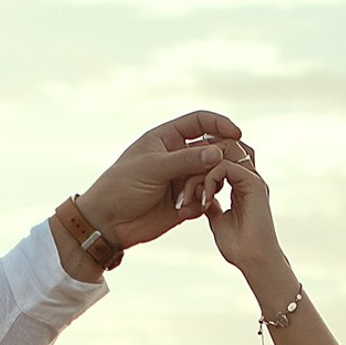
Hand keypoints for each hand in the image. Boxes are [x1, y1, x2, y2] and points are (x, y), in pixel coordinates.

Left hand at [74, 110, 250, 256]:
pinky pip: (203, 200)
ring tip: (196, 197)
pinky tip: (184, 212)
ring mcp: (181, 180)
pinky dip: (200, 205)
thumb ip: (186, 160)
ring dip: (209, 186)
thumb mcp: (153, 168)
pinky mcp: (183, 204)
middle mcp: (177, 157)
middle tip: (227, 171)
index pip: (200, 122)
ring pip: (210, 177)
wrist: (108, 222)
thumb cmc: (121, 186)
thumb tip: (218, 152)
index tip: (237, 134)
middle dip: (221, 159)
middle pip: (211, 150)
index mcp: (167, 138)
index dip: (220, 124)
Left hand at [197, 156, 287, 281]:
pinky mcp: (253, 183)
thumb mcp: (216, 220)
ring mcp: (251, 178)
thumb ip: (211, 204)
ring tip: (193, 196)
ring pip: (221, 153)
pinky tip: (204, 200)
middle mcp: (246, 176)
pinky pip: (225, 166)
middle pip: (220, 148)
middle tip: (186, 191)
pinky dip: (209, 179)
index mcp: (239, 183)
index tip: (186, 187)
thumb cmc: (238, 249)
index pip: (220, 157)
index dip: (200, 164)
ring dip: (200, 172)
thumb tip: (202, 195)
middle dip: (196, 165)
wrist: (255, 263)